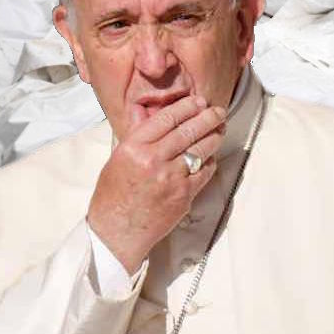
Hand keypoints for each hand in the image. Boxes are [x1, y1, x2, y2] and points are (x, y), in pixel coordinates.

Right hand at [86, 96, 226, 273]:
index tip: (198, 101)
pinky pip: (205, 170)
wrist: (117, 232)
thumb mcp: (117, 159)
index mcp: (133, 148)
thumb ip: (136, 134)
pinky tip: (211, 154)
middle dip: (208, 117)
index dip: (186, 107)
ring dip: (215, 136)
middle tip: (218, 111)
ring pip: (202, 148)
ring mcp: (171, 177)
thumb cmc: (113, 196)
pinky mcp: (185, 194)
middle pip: (189, 130)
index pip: (166, 118)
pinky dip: (210, 159)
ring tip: (220, 129)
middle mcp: (153, 160)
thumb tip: (144, 109)